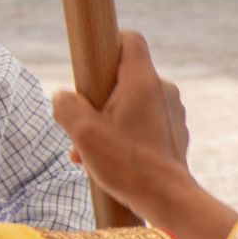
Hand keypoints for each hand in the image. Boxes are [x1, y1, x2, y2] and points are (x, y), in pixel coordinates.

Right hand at [51, 31, 194, 220]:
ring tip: (87, 153)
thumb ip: (67, 106)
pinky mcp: (175, 131)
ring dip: (106, 122)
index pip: (130, 40)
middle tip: (80, 128)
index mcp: (143, 81)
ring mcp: (173, 111)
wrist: (168, 199)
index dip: (107, 45)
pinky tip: (110, 161)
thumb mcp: (83, 133)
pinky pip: (144, 122)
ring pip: (132, 103)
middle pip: (124, 76)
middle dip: (97, 100)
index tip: (89, 66)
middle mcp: (164, 90)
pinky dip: (125, 135)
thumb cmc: (127, 164)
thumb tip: (62, 97)